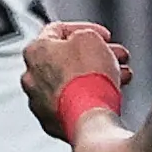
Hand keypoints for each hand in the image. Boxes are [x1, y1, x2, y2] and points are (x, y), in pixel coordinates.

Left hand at [20, 19, 124, 137]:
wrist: (89, 117)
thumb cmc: (86, 78)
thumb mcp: (90, 37)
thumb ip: (84, 33)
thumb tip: (84, 41)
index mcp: (34, 51)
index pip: (58, 31)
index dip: (87, 29)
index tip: (103, 36)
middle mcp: (31, 77)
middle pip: (67, 60)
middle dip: (95, 56)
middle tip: (115, 57)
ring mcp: (40, 102)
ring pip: (71, 83)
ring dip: (95, 77)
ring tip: (119, 77)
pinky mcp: (52, 122)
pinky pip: (72, 104)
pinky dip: (88, 98)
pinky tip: (107, 95)